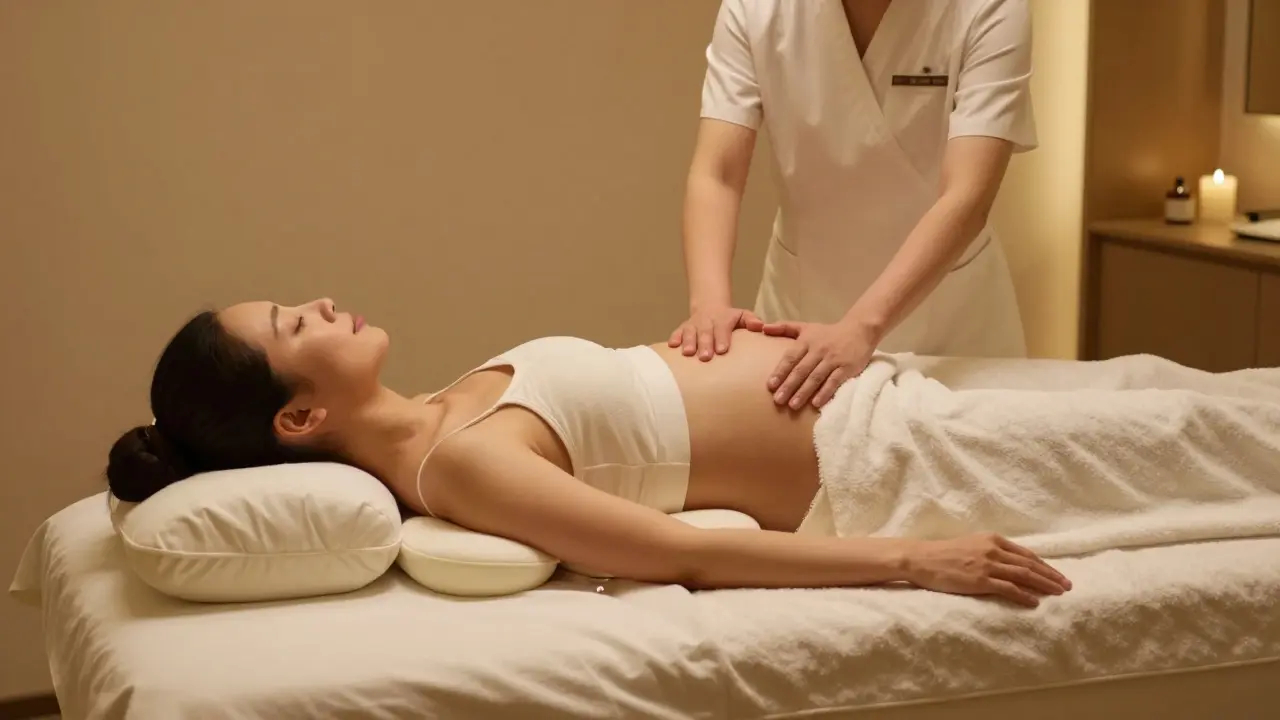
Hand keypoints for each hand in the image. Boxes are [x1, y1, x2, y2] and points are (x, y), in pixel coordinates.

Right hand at [668, 305, 764, 360]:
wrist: (709, 307)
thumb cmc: (729, 318)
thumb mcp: (743, 315)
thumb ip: (752, 320)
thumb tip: (760, 327)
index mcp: (722, 319)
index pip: (722, 328)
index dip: (722, 338)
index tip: (722, 350)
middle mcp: (706, 322)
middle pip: (705, 332)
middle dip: (704, 344)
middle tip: (705, 357)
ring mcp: (693, 325)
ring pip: (689, 332)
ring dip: (688, 342)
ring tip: (687, 353)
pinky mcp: (682, 328)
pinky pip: (676, 332)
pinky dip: (674, 338)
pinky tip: (671, 346)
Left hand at [761, 319, 876, 408]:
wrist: (860, 330)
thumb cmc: (828, 333)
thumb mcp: (806, 327)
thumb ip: (784, 328)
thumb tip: (762, 328)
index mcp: (806, 341)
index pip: (791, 357)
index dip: (780, 371)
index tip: (771, 385)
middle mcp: (818, 350)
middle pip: (801, 370)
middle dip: (789, 385)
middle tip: (778, 400)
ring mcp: (833, 359)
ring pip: (816, 377)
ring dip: (804, 392)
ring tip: (793, 405)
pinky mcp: (847, 367)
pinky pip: (834, 381)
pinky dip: (825, 392)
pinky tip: (816, 403)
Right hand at [905, 533, 1072, 607]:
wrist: (921, 559)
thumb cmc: (943, 554)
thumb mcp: (971, 545)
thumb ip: (990, 551)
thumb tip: (1008, 563)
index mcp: (992, 539)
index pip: (1026, 554)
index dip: (1045, 565)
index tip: (1057, 575)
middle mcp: (993, 550)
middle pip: (1030, 564)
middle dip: (1051, 575)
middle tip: (1067, 586)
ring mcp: (987, 565)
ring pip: (1024, 575)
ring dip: (1044, 585)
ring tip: (1059, 593)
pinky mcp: (980, 580)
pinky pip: (1008, 588)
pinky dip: (1024, 595)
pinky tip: (1035, 601)